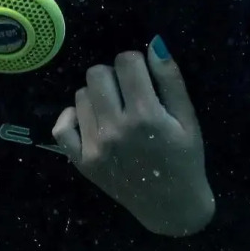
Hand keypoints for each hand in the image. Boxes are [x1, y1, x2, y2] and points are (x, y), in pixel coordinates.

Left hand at [52, 37, 214, 235]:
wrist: (171, 207)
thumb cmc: (185, 159)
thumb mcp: (188, 119)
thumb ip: (171, 80)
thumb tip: (154, 43)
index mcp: (146, 116)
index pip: (126, 61)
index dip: (135, 63)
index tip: (143, 77)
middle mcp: (116, 129)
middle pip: (97, 73)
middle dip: (114, 76)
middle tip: (128, 93)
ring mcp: (94, 146)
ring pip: (81, 95)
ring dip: (97, 96)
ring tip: (115, 111)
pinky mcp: (81, 161)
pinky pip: (61, 126)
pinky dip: (72, 117)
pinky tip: (90, 120)